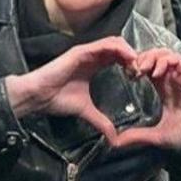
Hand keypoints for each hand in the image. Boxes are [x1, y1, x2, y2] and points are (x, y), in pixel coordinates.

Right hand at [5, 37, 138, 134]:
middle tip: (143, 71)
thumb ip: (101, 121)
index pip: (118, 57)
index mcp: (93, 65)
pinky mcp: (81, 51)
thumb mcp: (86, 111)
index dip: (131, 64)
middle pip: (120, 48)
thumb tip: (113, 138)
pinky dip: (120, 49)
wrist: (38, 96)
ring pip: (115, 42)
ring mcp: (86, 51)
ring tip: (138, 65)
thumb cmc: (57, 99)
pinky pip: (105, 44)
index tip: (140, 77)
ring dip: (130, 51)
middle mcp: (91, 55)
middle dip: (134, 57)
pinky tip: (129, 59)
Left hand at [102, 48, 180, 173]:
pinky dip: (163, 61)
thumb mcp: (158, 136)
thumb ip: (138, 136)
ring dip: (150, 57)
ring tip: (141, 69)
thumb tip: (115, 143)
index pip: (146, 69)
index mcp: (164, 89)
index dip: (134, 68)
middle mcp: (172, 79)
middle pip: (153, 57)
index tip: (126, 77)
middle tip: (131, 70)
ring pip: (164, 53)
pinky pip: (176, 59)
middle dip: (140, 59)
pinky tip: (155, 73)